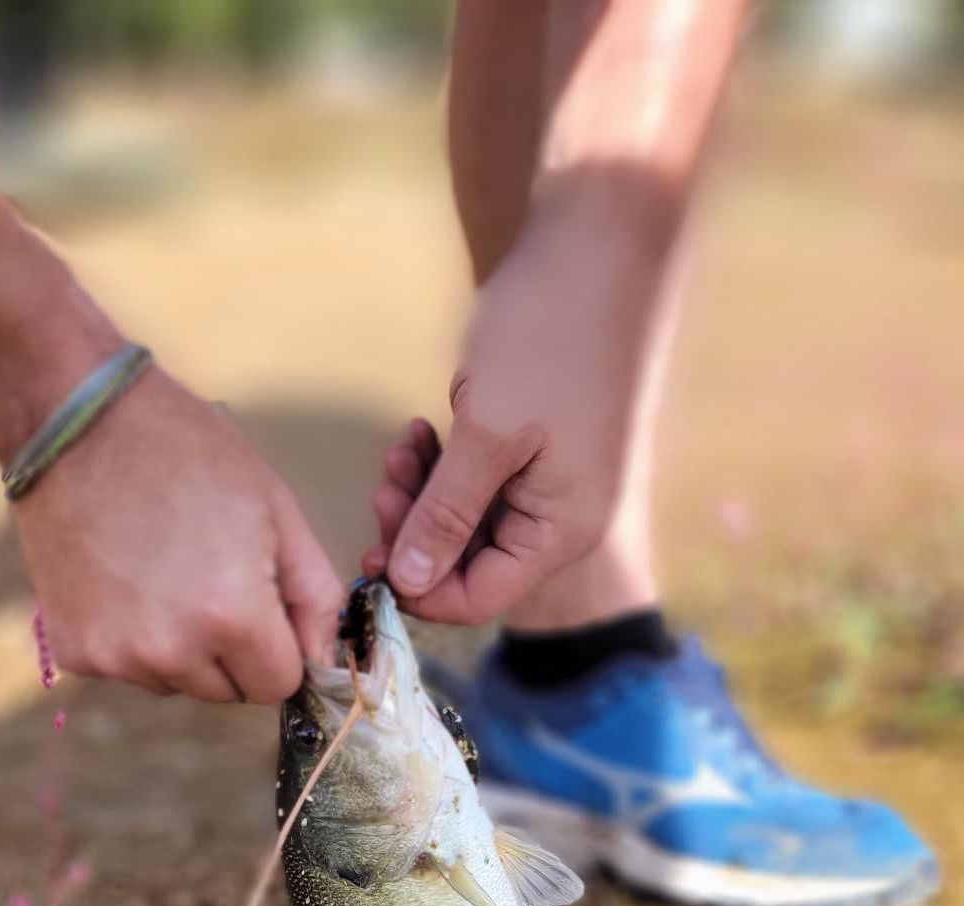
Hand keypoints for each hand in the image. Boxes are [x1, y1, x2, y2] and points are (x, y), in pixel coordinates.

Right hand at [14, 365, 341, 701]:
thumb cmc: (186, 453)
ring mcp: (117, 658)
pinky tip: (124, 582)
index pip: (278, 686)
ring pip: (178, 684)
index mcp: (231, 617)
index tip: (264, 609)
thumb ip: (315, 596)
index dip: (279, 648)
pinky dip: (134, 641)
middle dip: (233, 651)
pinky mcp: (76, 653)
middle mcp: (171, 652)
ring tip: (162, 575)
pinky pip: (129, 671)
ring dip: (183, 650)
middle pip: (229, 692)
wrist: (74, 423)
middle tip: (208, 578)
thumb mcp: (276, 511)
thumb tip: (323, 661)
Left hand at [363, 198, 641, 624]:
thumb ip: (444, 516)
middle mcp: (560, 520)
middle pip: (467, 564)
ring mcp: (549, 484)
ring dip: (421, 494)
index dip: (417, 589)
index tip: (368, 551)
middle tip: (379, 483)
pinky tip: (419, 430)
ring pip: (464, 522)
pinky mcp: (534, 450)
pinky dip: (441, 466)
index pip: (476, 600)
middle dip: (414, 532)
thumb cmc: (547, 337)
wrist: (594, 247)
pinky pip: (476, 483)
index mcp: (560, 531)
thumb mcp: (485, 434)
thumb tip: (407, 584)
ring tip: (398, 447)